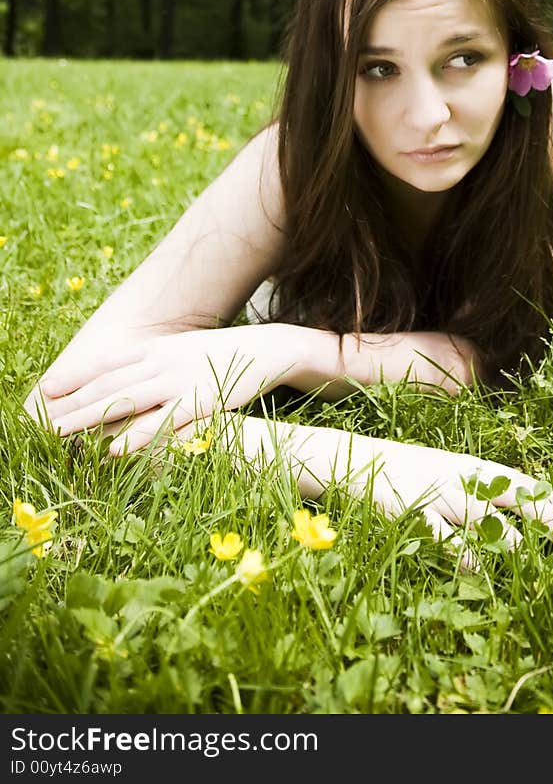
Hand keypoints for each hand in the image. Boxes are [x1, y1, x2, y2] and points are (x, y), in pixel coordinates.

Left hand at [28, 327, 299, 451]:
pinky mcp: (200, 400)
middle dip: (71, 403)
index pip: (107, 361)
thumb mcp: (184, 349)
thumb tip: (129, 373)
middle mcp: (162, 360)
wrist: (268, 348)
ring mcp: (180, 379)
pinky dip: (136, 435)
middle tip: (40, 420)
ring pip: (125, 400)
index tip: (48, 389)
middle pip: (108, 382)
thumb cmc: (224, 354)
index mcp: (157, 346)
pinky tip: (114, 450)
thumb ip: (157, 360)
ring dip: (88, 418)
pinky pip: (161, 421)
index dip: (76, 375)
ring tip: (60, 434)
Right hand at [233, 418, 552, 564]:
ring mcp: (442, 496)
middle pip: (520, 500)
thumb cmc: (405, 469)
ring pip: (492, 523)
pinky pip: (450, 542)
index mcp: (472, 464)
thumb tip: (509, 498)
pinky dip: (469, 559)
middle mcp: (464, 477)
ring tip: (542, 570)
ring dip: (519, 549)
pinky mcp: (418, 515)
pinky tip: (483, 573)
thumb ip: (474, 482)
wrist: (353, 458)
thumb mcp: (443, 466)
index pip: (524, 480)